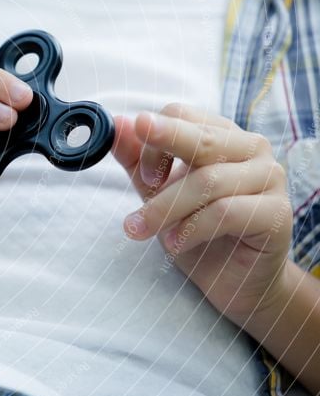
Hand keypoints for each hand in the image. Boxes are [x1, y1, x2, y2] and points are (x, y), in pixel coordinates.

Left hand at [112, 103, 293, 326]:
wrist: (232, 281)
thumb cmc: (195, 230)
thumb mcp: (157, 192)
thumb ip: (138, 159)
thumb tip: (118, 123)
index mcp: (221, 134)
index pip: (182, 114)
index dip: (154, 139)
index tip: (142, 173)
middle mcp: (251, 148)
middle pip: (201, 140)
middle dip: (159, 161)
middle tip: (140, 180)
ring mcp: (270, 178)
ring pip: (209, 181)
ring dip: (166, 208)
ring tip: (141, 230)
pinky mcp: (278, 213)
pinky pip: (226, 212)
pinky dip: (191, 228)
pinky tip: (174, 244)